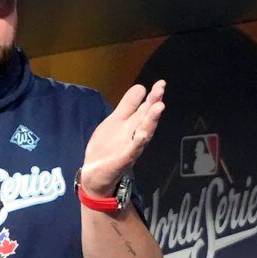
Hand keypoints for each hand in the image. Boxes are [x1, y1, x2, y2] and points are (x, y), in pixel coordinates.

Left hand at [81, 80, 165, 196]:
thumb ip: (128, 105)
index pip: (145, 108)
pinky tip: (143, 134)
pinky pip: (133, 151)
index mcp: (133, 125)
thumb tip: (142, 87)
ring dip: (151, 120)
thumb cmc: (107, 147)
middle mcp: (135, 135)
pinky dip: (138, 143)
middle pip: (147, 118)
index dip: (152, 96)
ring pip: (144, 133)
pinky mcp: (123, 160)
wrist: (95, 174)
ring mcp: (130, 148)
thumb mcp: (115, 121)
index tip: (160, 83)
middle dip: (154, 104)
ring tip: (158, 107)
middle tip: (161, 89)